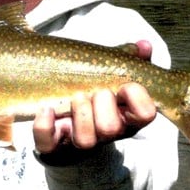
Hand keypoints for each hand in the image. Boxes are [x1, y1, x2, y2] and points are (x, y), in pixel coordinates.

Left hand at [33, 40, 156, 155]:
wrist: (63, 116)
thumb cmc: (93, 91)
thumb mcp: (111, 73)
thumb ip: (128, 58)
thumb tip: (144, 46)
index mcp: (126, 115)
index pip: (145, 114)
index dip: (139, 98)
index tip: (127, 84)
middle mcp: (105, 133)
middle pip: (112, 129)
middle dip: (104, 106)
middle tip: (97, 91)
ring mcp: (77, 140)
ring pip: (85, 140)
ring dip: (80, 114)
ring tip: (76, 96)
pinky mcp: (51, 144)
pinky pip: (46, 142)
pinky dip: (45, 125)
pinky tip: (46, 109)